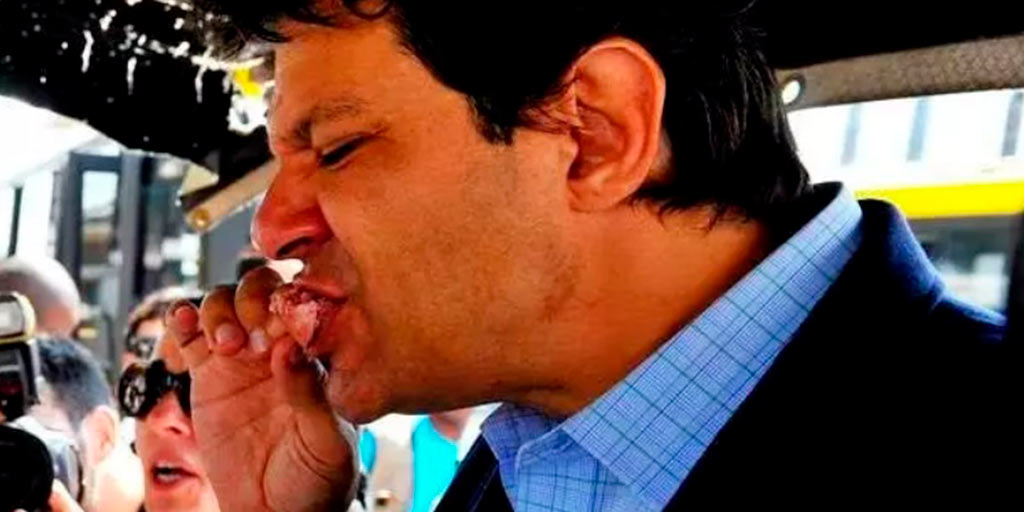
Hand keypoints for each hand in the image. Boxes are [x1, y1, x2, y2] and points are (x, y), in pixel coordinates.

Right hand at [166, 267, 357, 511]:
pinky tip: (181, 322)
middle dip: (251, 300)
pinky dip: (181, 320)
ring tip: (224, 344)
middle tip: (250, 338)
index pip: (305, 305)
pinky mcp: (208, 376)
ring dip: (218, 310)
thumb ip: (311, 395)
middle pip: (260, 291)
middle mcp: (279, 347)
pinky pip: (190, 336)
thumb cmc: (317, 481)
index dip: (290, 305)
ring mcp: (242, 358)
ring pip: (224, 304)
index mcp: (318, 356)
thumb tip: (290, 348)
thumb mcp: (327, 443)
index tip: (280, 332)